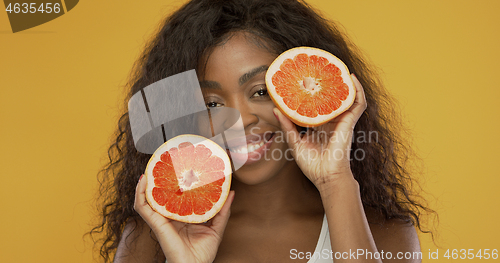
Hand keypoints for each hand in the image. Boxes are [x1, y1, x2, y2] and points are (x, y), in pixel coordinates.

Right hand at [134, 175, 234, 262]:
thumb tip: (232, 193)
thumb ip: (223, 210)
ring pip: (148, 198)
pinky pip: (143, 207)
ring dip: (146, 183)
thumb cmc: (203, 252)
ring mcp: (161, 219)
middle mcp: (170, 216)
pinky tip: (143, 180)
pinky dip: (140, 193)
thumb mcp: (216, 227)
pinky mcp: (156, 223)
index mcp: (182, 216)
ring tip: (149, 168)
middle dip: (160, 179)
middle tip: (164, 163)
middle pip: (161, 195)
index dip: (176, 183)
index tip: (181, 168)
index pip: (176, 196)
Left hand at [274, 74, 366, 188]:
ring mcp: (341, 121)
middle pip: (331, 97)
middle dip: (327, 83)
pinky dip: (358, 90)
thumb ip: (287, 126)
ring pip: (346, 97)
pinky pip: (357, 103)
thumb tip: (275, 109)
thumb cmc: (312, 164)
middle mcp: (331, 121)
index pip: (317, 104)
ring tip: (338, 68)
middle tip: (319, 68)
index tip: (303, 79)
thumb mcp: (294, 142)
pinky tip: (352, 78)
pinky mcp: (349, 123)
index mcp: (319, 125)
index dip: (312, 92)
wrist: (326, 177)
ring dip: (344, 82)